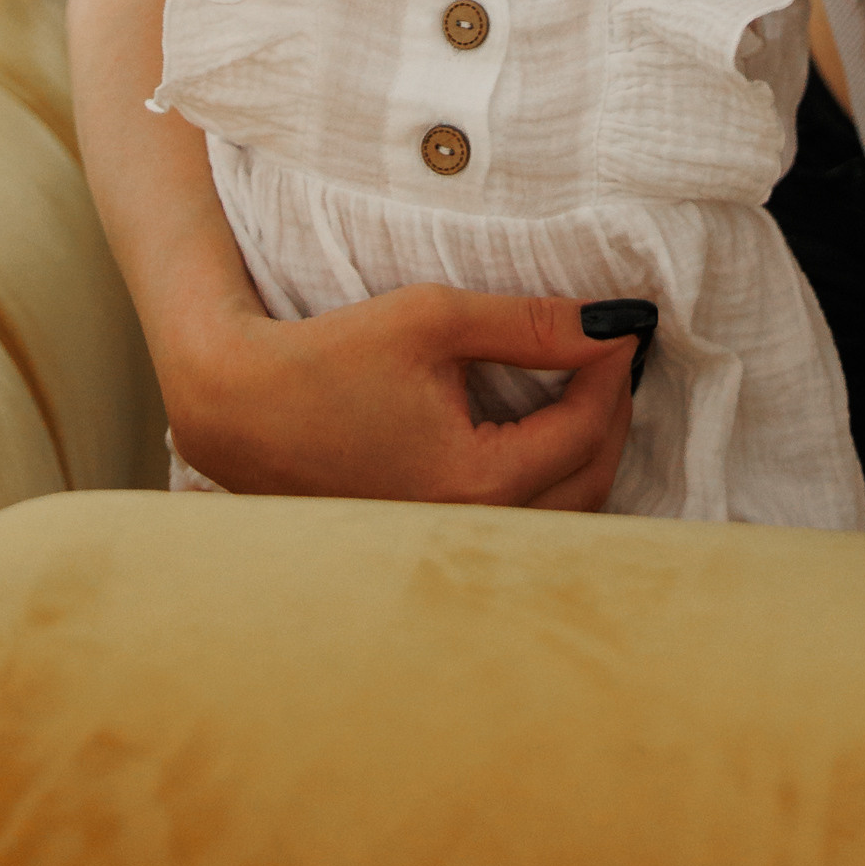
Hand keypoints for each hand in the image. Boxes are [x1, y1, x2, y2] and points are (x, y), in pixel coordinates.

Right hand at [164, 280, 640, 509]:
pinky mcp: (429, 544)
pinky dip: (551, 487)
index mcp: (476, 480)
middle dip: (614, 417)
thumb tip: (610, 323)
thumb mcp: (434, 319)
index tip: (622, 326)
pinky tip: (545, 441)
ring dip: (588, 458)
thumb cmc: (330, 357)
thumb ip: (529, 323)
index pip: (587, 428)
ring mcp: (447, 546)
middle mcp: (469, 530)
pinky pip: (520, 527)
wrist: (241, 407)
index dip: (614, 370)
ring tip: (589, 394)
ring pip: (560, 519)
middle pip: (590, 485)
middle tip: (614, 358)